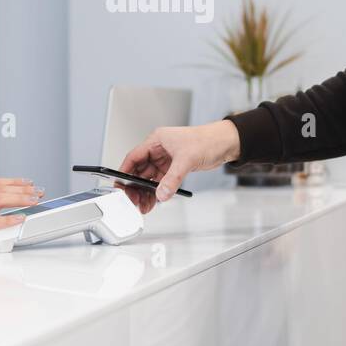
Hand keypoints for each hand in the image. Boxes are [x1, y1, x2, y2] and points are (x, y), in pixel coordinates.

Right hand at [116, 120, 240, 212]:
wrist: (225, 143)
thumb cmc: (207, 140)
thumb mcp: (186, 160)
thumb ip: (172, 179)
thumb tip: (161, 194)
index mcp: (156, 140)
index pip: (134, 157)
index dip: (124, 171)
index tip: (119, 186)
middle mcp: (159, 149)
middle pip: (139, 170)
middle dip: (136, 187)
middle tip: (134, 201)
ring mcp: (166, 159)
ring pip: (149, 178)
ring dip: (146, 192)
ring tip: (144, 206)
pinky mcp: (174, 167)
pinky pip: (160, 181)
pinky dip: (157, 191)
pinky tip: (156, 201)